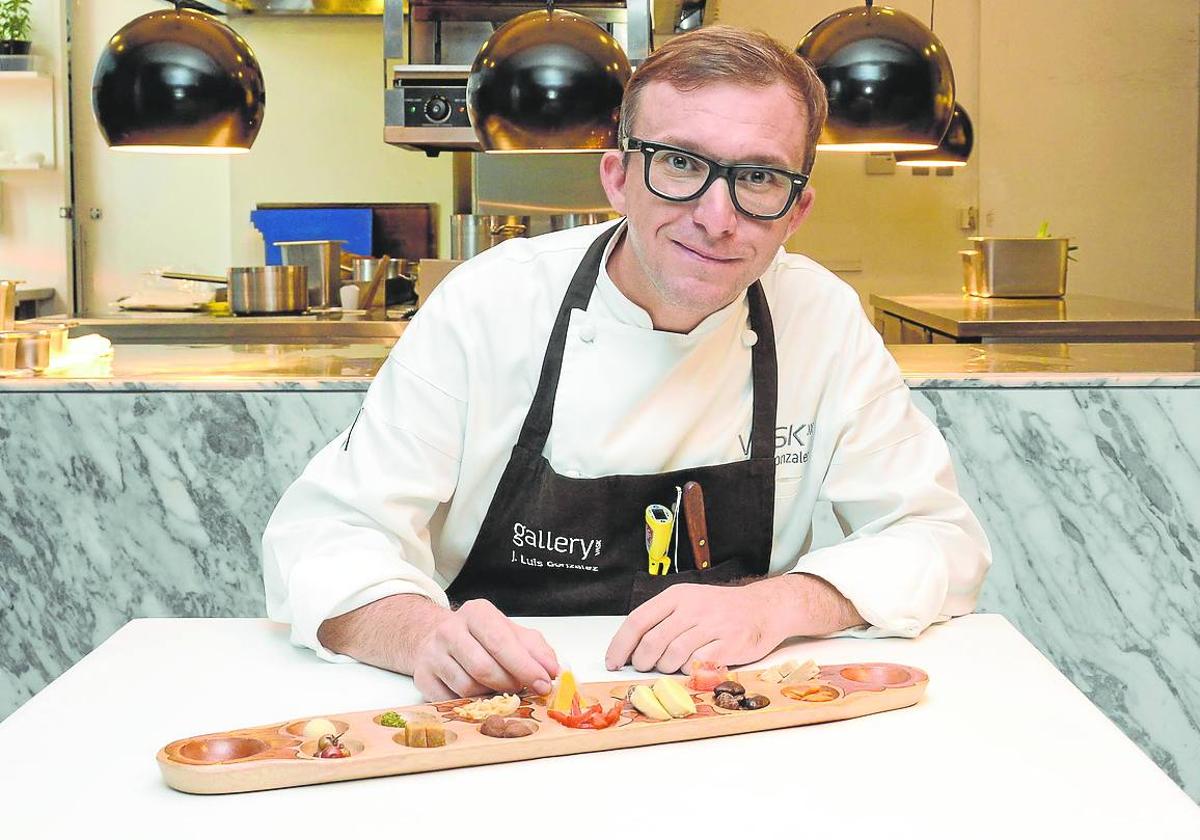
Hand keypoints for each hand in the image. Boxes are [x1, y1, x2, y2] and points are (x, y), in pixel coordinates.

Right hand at [412, 599, 559, 700]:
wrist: (434, 637)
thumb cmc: (480, 637)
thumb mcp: (510, 633)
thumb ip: (535, 649)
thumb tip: (552, 670)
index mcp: (476, 613)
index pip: (501, 642)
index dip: (525, 666)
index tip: (544, 683)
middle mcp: (450, 630)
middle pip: (484, 668)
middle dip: (510, 684)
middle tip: (523, 689)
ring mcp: (433, 655)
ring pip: (468, 687)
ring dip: (491, 695)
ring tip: (499, 688)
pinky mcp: (423, 678)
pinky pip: (452, 701)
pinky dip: (471, 703)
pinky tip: (479, 694)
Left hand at [604, 582, 784, 673]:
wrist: (763, 608)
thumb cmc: (719, 609)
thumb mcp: (688, 602)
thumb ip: (661, 619)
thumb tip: (630, 647)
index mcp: (677, 596)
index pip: (638, 620)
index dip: (621, 645)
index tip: (613, 662)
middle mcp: (692, 608)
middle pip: (652, 643)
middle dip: (642, 662)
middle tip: (645, 667)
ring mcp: (712, 626)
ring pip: (673, 656)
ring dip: (665, 669)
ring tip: (671, 665)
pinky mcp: (729, 644)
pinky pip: (697, 665)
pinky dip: (688, 671)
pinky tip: (691, 666)